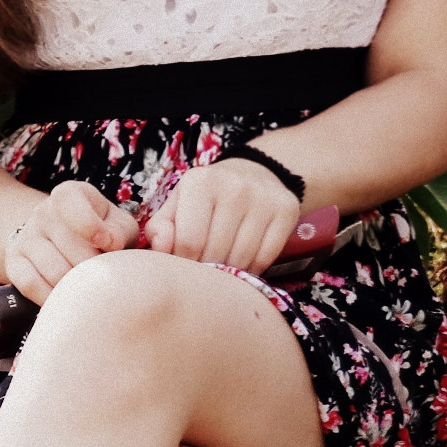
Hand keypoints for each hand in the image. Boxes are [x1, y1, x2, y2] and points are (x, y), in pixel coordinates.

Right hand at [4, 179, 138, 300]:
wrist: (64, 240)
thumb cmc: (100, 232)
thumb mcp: (116, 224)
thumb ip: (119, 230)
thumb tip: (112, 243)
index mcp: (69, 195)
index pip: (70, 204)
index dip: (91, 227)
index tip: (109, 245)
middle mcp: (42, 212)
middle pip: (70, 248)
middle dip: (93, 268)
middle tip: (104, 277)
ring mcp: (25, 237)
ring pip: (54, 271)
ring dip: (76, 287)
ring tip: (89, 289)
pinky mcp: (14, 262)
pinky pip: (31, 285)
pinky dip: (52, 298)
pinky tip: (66, 299)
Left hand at [144, 157, 303, 272]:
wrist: (254, 174)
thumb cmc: (206, 198)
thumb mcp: (177, 205)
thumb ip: (160, 229)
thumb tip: (161, 248)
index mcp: (200, 182)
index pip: (189, 242)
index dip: (184, 264)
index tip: (185, 266)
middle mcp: (234, 186)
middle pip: (216, 253)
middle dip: (206, 270)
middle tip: (205, 268)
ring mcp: (264, 199)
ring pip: (242, 259)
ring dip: (229, 272)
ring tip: (222, 265)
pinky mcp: (287, 211)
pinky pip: (265, 258)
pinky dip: (252, 269)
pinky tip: (243, 262)